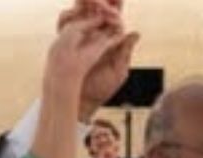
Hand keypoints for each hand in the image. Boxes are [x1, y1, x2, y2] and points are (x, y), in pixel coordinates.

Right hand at [56, 0, 139, 117]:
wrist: (81, 102)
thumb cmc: (102, 89)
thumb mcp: (118, 72)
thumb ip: (124, 52)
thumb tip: (135, 34)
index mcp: (112, 40)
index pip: (115, 16)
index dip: (115, 4)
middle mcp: (97, 36)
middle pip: (98, 10)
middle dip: (98, 0)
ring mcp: (81, 38)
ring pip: (82, 13)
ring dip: (83, 4)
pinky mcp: (67, 42)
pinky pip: (67, 23)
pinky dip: (69, 14)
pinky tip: (73, 10)